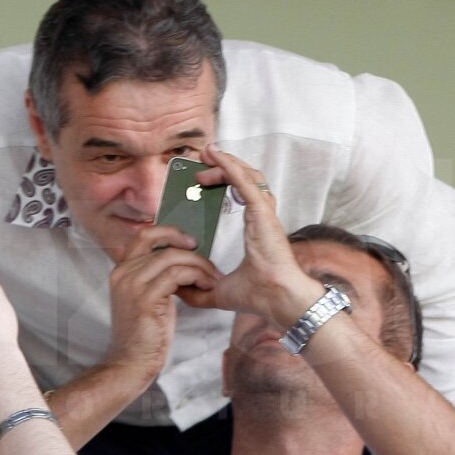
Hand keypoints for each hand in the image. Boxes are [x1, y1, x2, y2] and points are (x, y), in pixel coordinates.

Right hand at [104, 224, 218, 385]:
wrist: (131, 362)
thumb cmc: (144, 334)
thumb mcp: (146, 298)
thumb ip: (156, 277)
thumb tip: (181, 261)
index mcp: (121, 270)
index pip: (144, 235)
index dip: (169, 232)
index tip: (190, 243)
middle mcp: (123, 273)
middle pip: (162, 245)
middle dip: (191, 252)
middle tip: (209, 265)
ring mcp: (132, 284)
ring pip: (172, 258)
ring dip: (199, 267)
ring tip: (212, 279)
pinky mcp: (145, 298)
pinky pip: (177, 275)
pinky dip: (197, 277)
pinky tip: (206, 288)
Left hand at [179, 146, 320, 325]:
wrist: (276, 299)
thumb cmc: (259, 294)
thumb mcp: (219, 291)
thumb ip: (199, 289)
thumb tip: (179, 289)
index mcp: (257, 228)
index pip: (244, 194)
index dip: (225, 180)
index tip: (203, 179)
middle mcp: (262, 216)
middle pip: (245, 178)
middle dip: (223, 166)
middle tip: (200, 162)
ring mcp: (264, 212)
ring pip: (248, 174)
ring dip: (226, 162)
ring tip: (206, 156)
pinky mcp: (262, 212)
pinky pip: (246, 181)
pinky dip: (230, 166)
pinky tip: (215, 155)